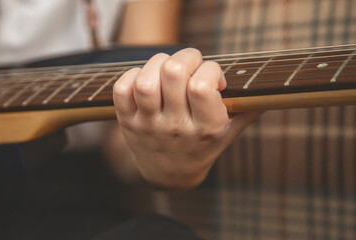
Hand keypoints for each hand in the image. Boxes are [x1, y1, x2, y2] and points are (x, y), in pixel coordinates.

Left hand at [113, 48, 259, 188]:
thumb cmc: (203, 147)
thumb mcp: (229, 133)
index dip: (209, 70)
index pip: (203, 86)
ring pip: (146, 81)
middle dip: (185, 57)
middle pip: (173, 74)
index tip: (212, 79)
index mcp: (206, 128)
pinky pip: (122, 90)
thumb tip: (273, 92)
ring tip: (167, 70)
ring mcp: (149, 126)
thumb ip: (249, 111)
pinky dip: (131, 75)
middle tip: (189, 66)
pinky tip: (146, 79)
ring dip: (157, 63)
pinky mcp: (128, 123)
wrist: (169, 175)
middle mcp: (176, 127)